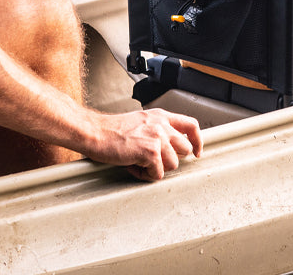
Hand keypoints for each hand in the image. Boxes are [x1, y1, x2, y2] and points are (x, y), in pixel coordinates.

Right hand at [83, 108, 202, 180]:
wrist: (94, 132)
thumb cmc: (111, 130)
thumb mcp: (141, 123)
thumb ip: (157, 130)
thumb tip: (168, 147)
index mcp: (160, 116)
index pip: (191, 125)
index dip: (197, 141)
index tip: (197, 152)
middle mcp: (162, 125)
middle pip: (185, 149)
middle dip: (171, 158)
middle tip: (152, 159)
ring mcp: (157, 138)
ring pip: (173, 164)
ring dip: (156, 168)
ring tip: (138, 161)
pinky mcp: (150, 152)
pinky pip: (158, 174)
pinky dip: (145, 175)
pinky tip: (132, 166)